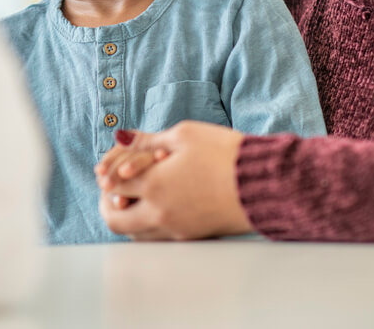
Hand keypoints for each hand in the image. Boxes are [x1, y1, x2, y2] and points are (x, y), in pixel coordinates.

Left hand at [97, 121, 252, 240]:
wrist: (265, 183)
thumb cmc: (226, 153)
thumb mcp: (184, 135)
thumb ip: (147, 140)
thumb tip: (121, 138)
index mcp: (155, 185)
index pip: (113, 183)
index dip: (108, 170)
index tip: (110, 165)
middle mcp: (160, 213)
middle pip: (114, 219)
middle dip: (107, 202)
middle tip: (113, 188)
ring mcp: (175, 229)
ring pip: (133, 233)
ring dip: (126, 215)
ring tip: (134, 195)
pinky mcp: (191, 237)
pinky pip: (155, 238)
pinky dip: (146, 224)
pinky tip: (157, 204)